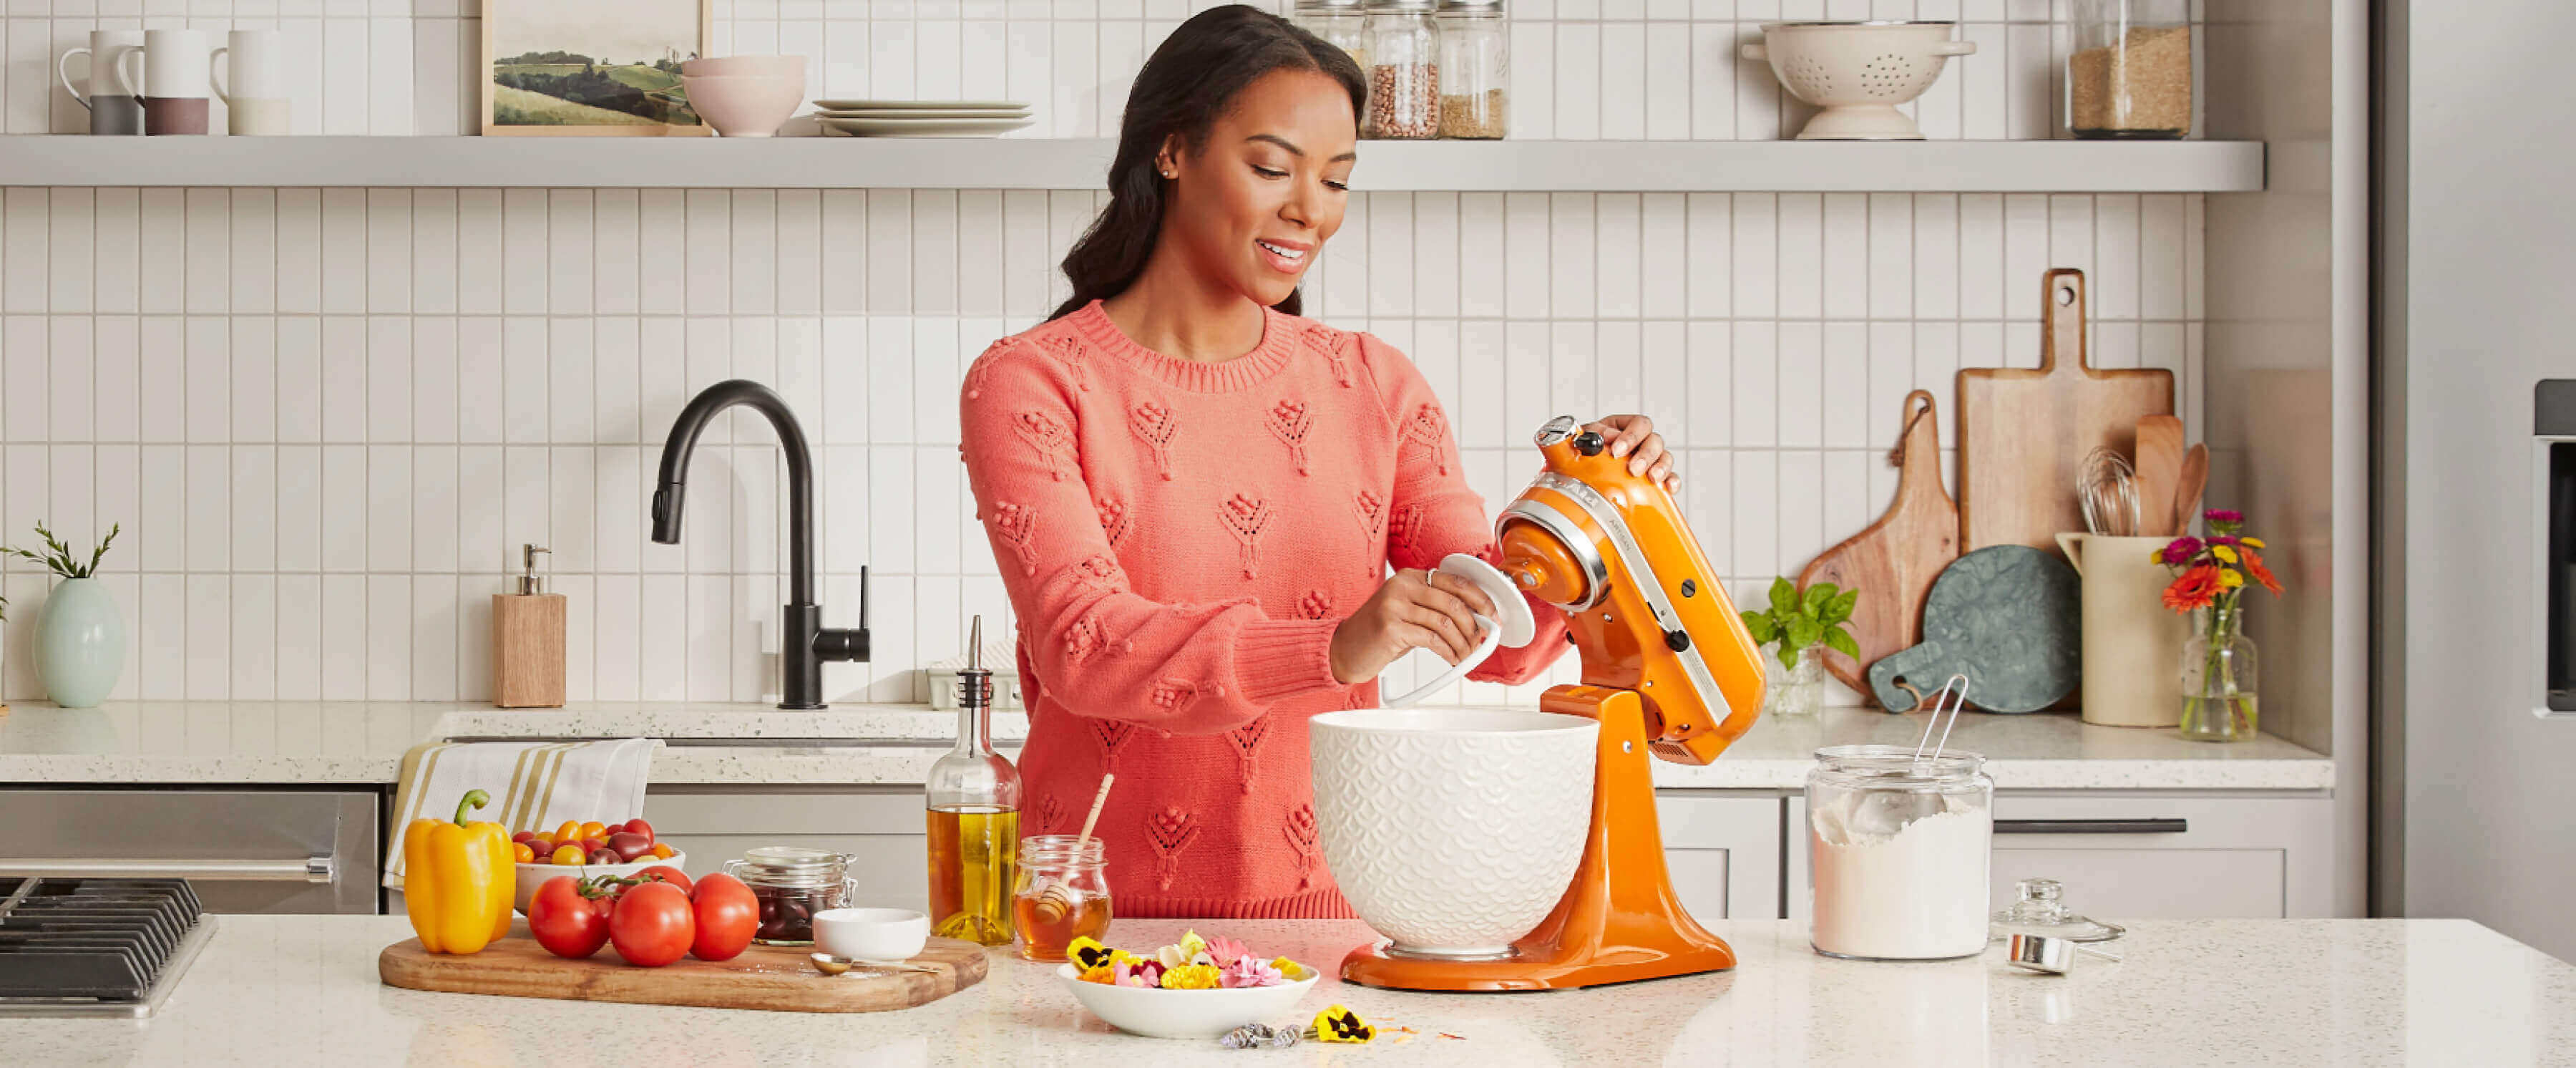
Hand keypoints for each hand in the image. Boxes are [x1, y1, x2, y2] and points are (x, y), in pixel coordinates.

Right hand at [1328, 569, 1499, 683]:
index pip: (1455, 581)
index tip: (1493, 615)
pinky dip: (1449, 652)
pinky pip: (1432, 640)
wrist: (1344, 649)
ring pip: (1445, 623)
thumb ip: (1436, 610)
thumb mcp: (1408, 612)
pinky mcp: (1391, 628)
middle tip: (1482, 640)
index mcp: (1410, 577)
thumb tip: (1476, 620)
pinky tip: (1453, 660)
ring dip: (1463, 643)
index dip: (1480, 598)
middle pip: (1453, 602)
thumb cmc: (1379, 634)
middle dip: (1474, 624)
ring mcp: (1395, 606)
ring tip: (1467, 656)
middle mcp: (1402, 586)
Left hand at [1587, 415, 1678, 491]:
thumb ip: (1597, 433)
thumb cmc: (1586, 449)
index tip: (1617, 451)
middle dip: (1646, 456)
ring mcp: (1652, 459)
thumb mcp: (1587, 437)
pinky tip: (1668, 488)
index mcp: (1627, 426)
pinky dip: (1672, 482)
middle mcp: (1643, 440)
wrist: (1581, 469)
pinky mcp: (1655, 478)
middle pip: (1655, 441)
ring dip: (1661, 468)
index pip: (1640, 424)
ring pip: (1666, 458)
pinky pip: (1670, 478)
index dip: (1632, 436)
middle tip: (1633, 469)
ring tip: (1652, 478)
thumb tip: (1612, 436)